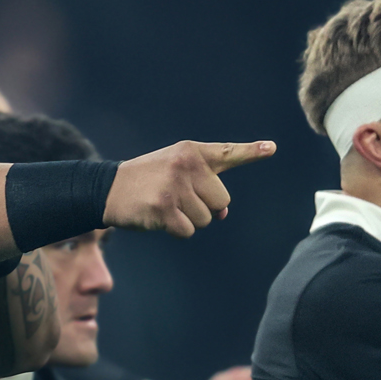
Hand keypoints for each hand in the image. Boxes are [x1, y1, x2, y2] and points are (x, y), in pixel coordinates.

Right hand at [103, 141, 274, 236]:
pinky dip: (176, 230)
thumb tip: (223, 214)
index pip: (227, 152)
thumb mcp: (176, 171)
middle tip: (177, 198)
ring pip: (207, 219)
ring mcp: (175, 187)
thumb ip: (205, 185)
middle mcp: (186, 165)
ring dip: (189, 219)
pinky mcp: (164, 208)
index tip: (271, 148)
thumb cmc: (149, 180)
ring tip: (166, 206)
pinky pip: (188, 231)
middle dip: (204, 207)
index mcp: (191, 152)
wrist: (109, 188)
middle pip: (222, 200)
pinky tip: (159, 218)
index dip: (251, 151)